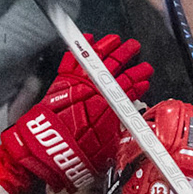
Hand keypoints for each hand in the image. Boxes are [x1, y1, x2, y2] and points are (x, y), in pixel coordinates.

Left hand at [0, 34, 153, 191]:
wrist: (47, 151)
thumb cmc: (76, 153)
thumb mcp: (108, 147)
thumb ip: (119, 130)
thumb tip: (126, 125)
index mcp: (110, 105)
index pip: (130, 85)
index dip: (139, 78)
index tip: (145, 75)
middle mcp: (95, 90)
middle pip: (114, 65)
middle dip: (127, 55)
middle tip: (134, 48)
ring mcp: (78, 84)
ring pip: (95, 58)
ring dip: (106, 46)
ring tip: (115, 40)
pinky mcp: (61, 83)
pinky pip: (71, 60)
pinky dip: (79, 49)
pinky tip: (86, 42)